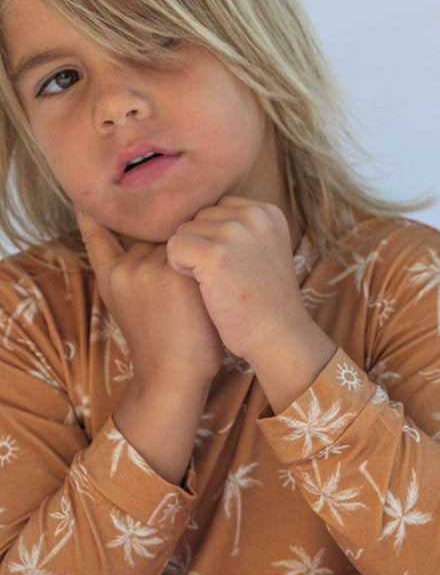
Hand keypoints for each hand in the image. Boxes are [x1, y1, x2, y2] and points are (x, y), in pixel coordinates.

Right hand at [77, 210, 221, 389]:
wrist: (173, 377)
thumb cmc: (164, 344)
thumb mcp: (134, 307)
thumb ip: (138, 274)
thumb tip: (164, 242)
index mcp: (110, 276)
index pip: (98, 236)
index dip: (92, 216)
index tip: (84, 198)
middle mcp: (126, 267)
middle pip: (157, 238)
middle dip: (175, 251)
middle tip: (187, 287)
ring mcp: (149, 267)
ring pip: (181, 241)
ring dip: (196, 257)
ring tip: (203, 292)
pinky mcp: (176, 273)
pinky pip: (198, 250)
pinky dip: (210, 261)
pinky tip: (220, 274)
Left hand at [166, 197, 334, 410]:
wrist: (277, 336)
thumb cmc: (263, 300)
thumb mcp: (263, 251)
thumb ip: (240, 227)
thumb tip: (197, 215)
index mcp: (267, 212)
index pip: (217, 209)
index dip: (214, 240)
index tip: (235, 267)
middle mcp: (254, 216)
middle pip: (199, 217)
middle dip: (202, 247)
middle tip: (226, 278)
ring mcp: (236, 234)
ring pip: (183, 231)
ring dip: (190, 259)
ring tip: (217, 284)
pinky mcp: (216, 255)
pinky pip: (174, 247)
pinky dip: (179, 268)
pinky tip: (202, 287)